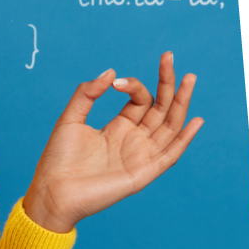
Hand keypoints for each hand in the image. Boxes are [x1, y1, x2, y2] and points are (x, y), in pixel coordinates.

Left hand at [22, 52, 202, 233]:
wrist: (52, 191)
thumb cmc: (58, 159)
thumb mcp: (70, 119)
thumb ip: (87, 94)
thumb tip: (111, 72)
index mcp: (118, 128)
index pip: (140, 101)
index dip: (133, 86)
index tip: (116, 82)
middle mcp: (133, 140)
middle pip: (160, 109)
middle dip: (168, 84)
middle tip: (170, 57)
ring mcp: (140, 156)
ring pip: (169, 126)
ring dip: (181, 103)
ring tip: (190, 79)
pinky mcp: (143, 173)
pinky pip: (169, 155)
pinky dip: (184, 139)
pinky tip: (195, 120)